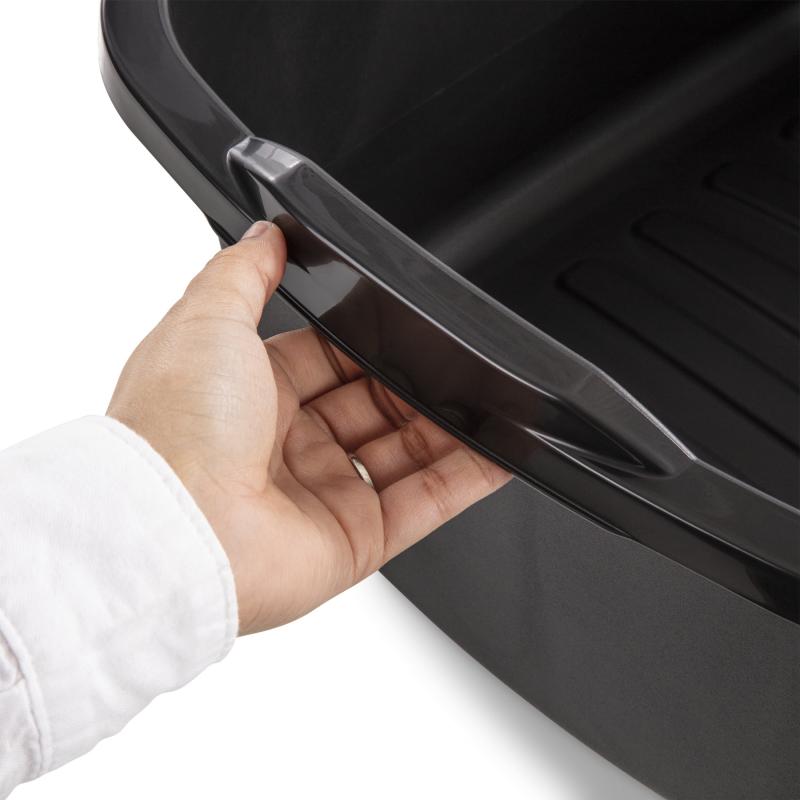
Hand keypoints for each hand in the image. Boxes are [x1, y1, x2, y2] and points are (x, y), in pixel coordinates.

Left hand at [108, 221, 510, 633]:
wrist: (172, 530)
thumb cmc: (173, 427)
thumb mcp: (205, 320)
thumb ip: (243, 273)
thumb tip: (268, 234)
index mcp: (249, 396)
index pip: (326, 360)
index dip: (369, 341)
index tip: (406, 323)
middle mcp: (284, 449)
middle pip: (372, 407)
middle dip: (414, 384)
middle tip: (455, 362)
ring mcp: (321, 497)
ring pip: (405, 455)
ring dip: (450, 429)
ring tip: (493, 402)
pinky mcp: (353, 543)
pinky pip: (424, 505)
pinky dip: (467, 480)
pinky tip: (502, 453)